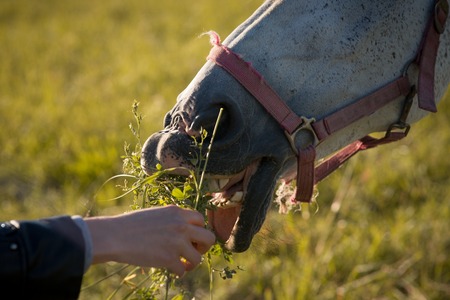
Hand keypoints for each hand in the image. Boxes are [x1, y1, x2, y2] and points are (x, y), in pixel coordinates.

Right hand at [85, 205, 215, 276]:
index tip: (191, 237)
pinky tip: (173, 271)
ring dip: (192, 263)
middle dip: (204, 247)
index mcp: (177, 212)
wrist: (115, 236)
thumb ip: (172, 219)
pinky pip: (183, 270)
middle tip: (193, 251)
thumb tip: (184, 231)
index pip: (201, 219)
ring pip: (198, 257)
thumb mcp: (156, 214)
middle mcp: (181, 225)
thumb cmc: (131, 225)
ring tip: (184, 264)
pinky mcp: (169, 258)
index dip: (198, 230)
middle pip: (209, 237)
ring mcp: (177, 242)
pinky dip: (180, 273)